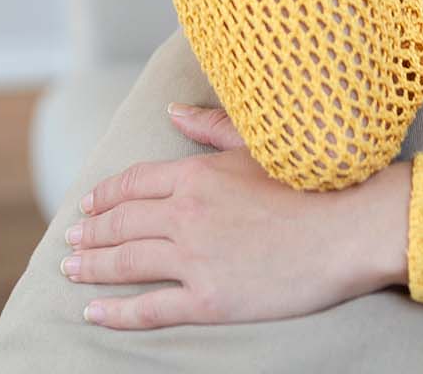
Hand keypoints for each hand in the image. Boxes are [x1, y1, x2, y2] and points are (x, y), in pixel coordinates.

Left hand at [62, 101, 411, 329]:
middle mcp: (186, 214)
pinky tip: (94, 313)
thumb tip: (172, 110)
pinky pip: (149, 308)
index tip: (88, 204)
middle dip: (90, 232)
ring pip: (126, 263)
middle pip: (121, 223)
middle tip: (70, 240)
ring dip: (92, 267)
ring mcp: (195, 259)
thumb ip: (210, 127)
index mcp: (196, 175)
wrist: (352, 227)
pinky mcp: (209, 299)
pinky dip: (116, 312)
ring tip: (71, 269)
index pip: (134, 184)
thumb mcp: (259, 145)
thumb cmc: (316, 183)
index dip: (106, 195)